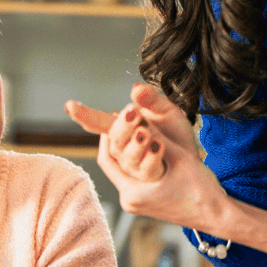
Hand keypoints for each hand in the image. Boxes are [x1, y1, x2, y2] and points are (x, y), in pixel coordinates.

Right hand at [66, 82, 194, 175]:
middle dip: (123, 126)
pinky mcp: (150, 177)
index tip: (70, 106)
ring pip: (126, 157)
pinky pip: (146, 170)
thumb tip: (136, 89)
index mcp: (125, 128)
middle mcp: (125, 148)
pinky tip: (159, 146)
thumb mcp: (167, 111)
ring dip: (135, 144)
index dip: (85, 115)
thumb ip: (152, 100)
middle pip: (115, 140)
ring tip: (146, 131)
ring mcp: (135, 165)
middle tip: (133, 113)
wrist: (196, 160)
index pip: (100, 122)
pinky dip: (151, 158)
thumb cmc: (176, 134)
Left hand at [66, 83, 228, 229]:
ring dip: (126, 149)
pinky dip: (135, 161)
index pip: (107, 159)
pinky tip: (143, 146)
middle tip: (122, 118)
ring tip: (133, 129)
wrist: (216, 216)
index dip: (108, 134)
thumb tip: (138, 113)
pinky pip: (132, 177)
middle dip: (116, 140)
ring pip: (122, 170)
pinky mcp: (145, 202)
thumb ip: (156, 136)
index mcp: (133, 193)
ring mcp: (136, 204)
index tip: (114, 115)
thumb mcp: (178, 157)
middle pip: (112, 165)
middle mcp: (130, 201)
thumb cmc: (201, 191)